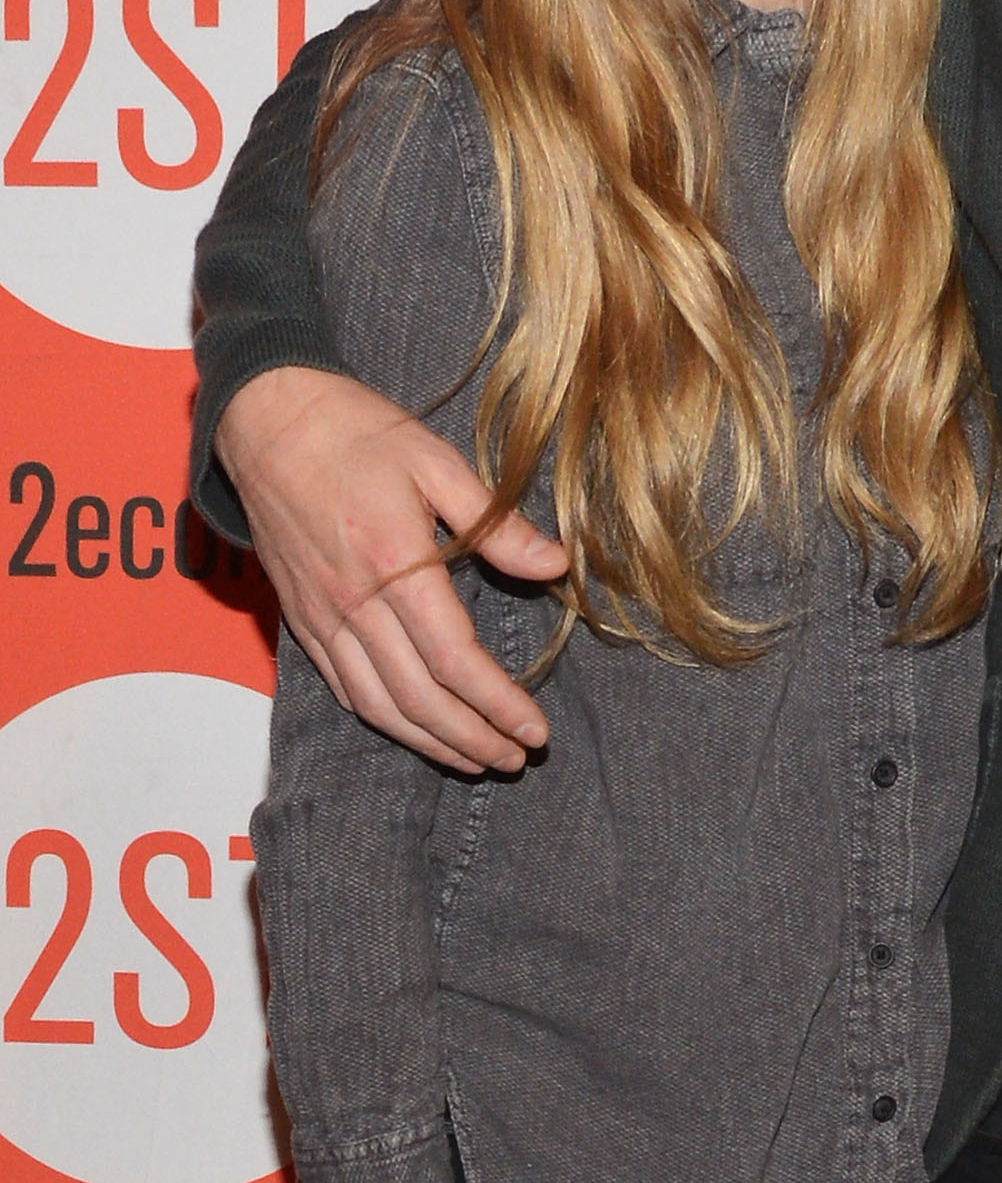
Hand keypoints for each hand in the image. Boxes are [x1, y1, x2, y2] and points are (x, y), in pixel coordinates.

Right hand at [220, 366, 565, 774]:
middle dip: (471, 738)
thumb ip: (496, 524)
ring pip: (378, 705)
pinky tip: (412, 730)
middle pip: (418, 698)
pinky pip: (342, 686)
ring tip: (474, 761)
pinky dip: (381, 719)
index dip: (498, 703)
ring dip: (429, 743)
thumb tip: (555, 565)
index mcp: (395, 563)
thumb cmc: (357, 433)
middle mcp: (355, 602)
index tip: (534, 730)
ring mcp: (323, 616)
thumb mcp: (437, 461)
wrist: (267, 422)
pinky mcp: (301, 618)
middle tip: (515, 758)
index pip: (454, 659)